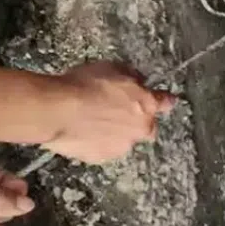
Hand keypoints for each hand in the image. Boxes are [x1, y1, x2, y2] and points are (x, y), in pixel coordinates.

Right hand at [44, 62, 176, 163]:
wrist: (58, 110)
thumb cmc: (84, 86)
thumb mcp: (113, 68)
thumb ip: (132, 76)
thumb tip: (139, 81)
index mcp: (147, 105)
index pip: (165, 102)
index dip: (164, 101)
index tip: (167, 101)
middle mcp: (140, 129)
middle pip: (147, 127)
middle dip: (137, 122)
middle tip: (117, 113)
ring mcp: (121, 146)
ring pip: (124, 140)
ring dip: (115, 133)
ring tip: (92, 121)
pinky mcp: (101, 157)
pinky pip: (103, 149)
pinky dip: (95, 142)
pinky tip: (82, 132)